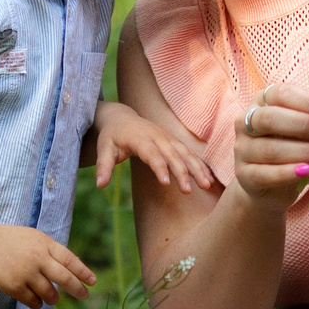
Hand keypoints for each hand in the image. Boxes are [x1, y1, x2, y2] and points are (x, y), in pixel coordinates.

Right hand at [0, 223, 95, 307]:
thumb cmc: (8, 240)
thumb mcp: (33, 238)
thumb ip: (50, 251)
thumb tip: (69, 268)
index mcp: (44, 244)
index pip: (70, 260)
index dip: (83, 272)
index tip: (92, 282)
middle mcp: (38, 259)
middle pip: (65, 278)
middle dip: (77, 289)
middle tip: (84, 296)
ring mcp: (26, 274)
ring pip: (50, 294)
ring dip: (54, 299)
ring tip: (52, 299)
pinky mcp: (14, 287)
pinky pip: (33, 302)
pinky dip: (37, 303)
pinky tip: (36, 301)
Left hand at [93, 100, 215, 192]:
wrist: (122, 117)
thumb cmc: (112, 136)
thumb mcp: (104, 149)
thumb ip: (103, 166)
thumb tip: (99, 185)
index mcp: (139, 138)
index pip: (151, 153)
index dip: (159, 167)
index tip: (166, 182)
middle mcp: (157, 136)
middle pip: (172, 154)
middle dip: (181, 172)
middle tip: (188, 191)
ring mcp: (168, 137)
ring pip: (185, 153)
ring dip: (196, 168)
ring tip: (206, 185)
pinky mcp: (174, 141)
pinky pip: (190, 152)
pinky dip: (200, 164)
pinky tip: (209, 178)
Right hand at [228, 82, 308, 211]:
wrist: (273, 186)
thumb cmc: (292, 148)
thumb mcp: (302, 129)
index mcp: (260, 102)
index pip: (280, 94)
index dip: (307, 103)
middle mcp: (244, 122)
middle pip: (270, 118)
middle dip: (303, 125)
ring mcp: (241, 149)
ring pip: (270, 148)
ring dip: (304, 151)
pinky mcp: (243, 175)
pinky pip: (265, 174)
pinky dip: (288, 173)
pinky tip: (308, 172)